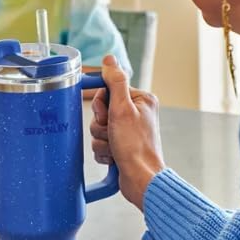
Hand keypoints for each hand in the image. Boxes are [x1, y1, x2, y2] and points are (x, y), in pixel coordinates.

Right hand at [88, 54, 164, 210]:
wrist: (141, 180)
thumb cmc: (135, 147)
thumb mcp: (122, 109)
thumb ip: (115, 82)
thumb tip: (110, 59)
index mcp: (140, 100)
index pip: (108, 90)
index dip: (101, 104)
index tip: (104, 114)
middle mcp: (136, 113)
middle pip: (101, 110)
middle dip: (101, 125)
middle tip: (113, 132)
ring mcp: (128, 131)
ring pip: (98, 128)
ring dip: (101, 139)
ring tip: (115, 148)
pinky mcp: (121, 146)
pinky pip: (100, 143)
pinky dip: (103, 151)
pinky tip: (114, 157)